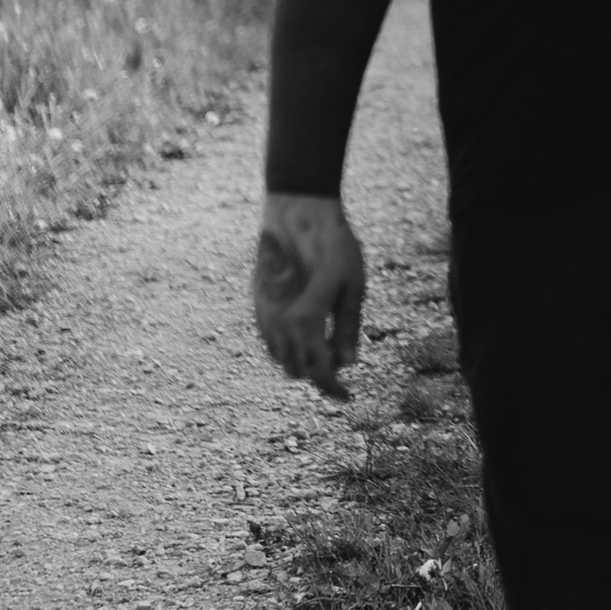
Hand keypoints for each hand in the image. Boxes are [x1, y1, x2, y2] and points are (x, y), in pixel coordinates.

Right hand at [253, 193, 365, 397]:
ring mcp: (264, 313)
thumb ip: (348, 328)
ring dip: (301, 362)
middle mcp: (278, 324)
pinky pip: (269, 340)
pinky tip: (305, 333)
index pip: (319, 373)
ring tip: (326, 347)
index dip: (334, 390)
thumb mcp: (353, 288)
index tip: (348, 396)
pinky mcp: (257, 302)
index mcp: (305, 322)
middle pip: (298, 371)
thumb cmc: (332, 246)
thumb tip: (347, 364)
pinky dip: (287, 347)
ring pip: (280, 358)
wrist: (296, 213)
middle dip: (319, 375)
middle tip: (341, 364)